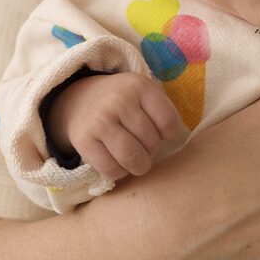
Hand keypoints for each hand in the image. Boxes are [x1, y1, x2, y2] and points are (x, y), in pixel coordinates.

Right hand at [45, 72, 183, 179]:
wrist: (79, 99)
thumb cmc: (122, 101)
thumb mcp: (143, 93)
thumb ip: (162, 110)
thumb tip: (180, 141)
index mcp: (139, 86)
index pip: (168, 121)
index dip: (171, 134)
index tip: (163, 135)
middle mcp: (119, 100)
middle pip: (151, 141)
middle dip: (151, 149)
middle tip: (144, 145)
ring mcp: (100, 121)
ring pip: (132, 157)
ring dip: (139, 165)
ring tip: (136, 160)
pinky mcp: (84, 140)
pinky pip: (111, 169)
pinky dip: (119, 172)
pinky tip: (118, 162)